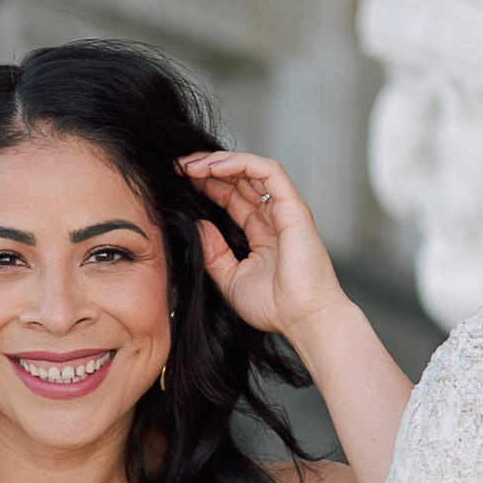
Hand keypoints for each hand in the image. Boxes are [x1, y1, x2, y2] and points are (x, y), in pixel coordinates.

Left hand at [178, 150, 345, 348]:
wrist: (304, 320)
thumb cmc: (276, 307)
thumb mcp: (230, 279)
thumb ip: (213, 252)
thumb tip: (197, 226)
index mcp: (259, 232)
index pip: (230, 197)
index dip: (205, 185)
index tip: (178, 181)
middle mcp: (272, 216)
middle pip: (237, 179)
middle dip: (207, 169)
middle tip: (179, 166)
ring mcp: (284, 210)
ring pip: (251, 169)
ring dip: (219, 162)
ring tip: (191, 165)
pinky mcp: (293, 207)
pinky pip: (268, 171)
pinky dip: (241, 163)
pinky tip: (214, 167)